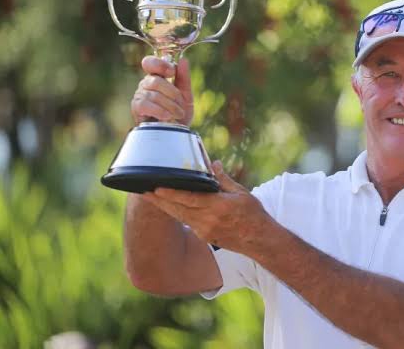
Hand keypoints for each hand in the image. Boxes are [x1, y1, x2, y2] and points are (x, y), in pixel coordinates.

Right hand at [131, 56, 193, 125]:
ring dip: (171, 106)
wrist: (176, 134)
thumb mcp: (186, 95)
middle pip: (156, 80)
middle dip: (173, 94)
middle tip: (181, 105)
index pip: (150, 63)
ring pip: (154, 94)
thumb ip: (184, 78)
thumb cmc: (179, 114)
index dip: (160, 65)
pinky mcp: (136, 108)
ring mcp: (139, 96)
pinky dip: (160, 111)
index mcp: (157, 77)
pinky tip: (167, 117)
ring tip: (178, 114)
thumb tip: (183, 60)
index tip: (171, 72)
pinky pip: (145, 104)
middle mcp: (146, 84)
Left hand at [141, 161, 268, 250]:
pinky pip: (187, 222)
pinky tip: (169, 207)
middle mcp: (208, 220)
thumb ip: (223, 179)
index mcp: (218, 206)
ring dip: (165, 207)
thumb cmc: (253, 214)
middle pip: (178, 209)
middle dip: (160, 200)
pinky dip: (177, 213)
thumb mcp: (241, 193)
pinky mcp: (204, 236)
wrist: (259, 239)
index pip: (189, 199)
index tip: (157, 187)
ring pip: (180, 216)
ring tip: (151, 196)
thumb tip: (213, 164)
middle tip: (144, 190)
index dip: (171, 194)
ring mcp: (205, 230)